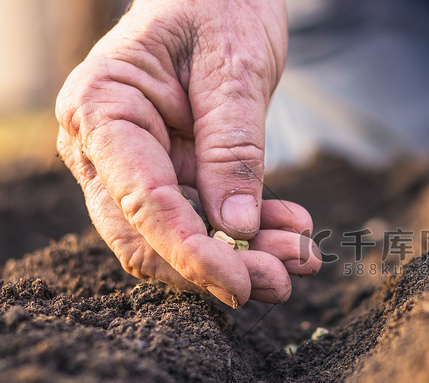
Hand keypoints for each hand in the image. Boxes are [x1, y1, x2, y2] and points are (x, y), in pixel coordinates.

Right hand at [55, 0, 320, 306]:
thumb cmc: (220, 5)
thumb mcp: (235, 69)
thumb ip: (233, 148)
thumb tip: (238, 229)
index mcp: (102, 109)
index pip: (141, 202)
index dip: (191, 253)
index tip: (242, 284)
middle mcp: (106, 147)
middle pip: (148, 237)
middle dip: (217, 268)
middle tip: (283, 280)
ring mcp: (136, 164)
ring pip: (179, 238)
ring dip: (242, 257)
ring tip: (302, 257)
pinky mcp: (172, 173)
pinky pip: (205, 220)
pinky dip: (250, 233)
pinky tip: (293, 230)